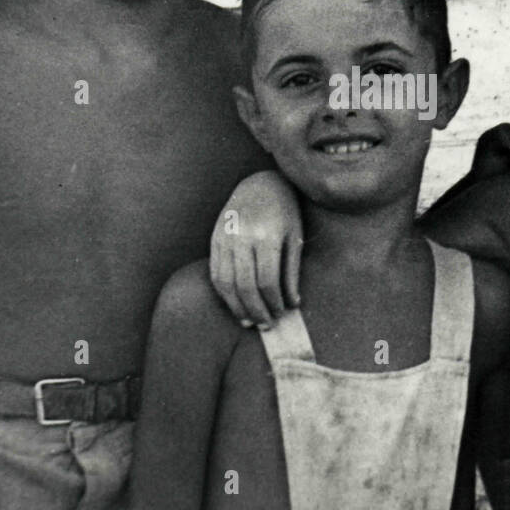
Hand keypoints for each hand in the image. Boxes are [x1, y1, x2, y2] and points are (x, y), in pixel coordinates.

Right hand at [209, 170, 302, 329]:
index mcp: (267, 236)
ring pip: (226, 282)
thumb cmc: (284, 212)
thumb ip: (292, 272)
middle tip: (266, 325)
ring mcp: (225, 238)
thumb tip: (293, 304)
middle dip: (256, 310)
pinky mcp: (214, 239)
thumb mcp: (295, 237)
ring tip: (249, 321)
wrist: (260, 183)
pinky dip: (224, 293)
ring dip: (237, 306)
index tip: (281, 314)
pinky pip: (215, 273)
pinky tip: (235, 304)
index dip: (274, 303)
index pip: (267, 281)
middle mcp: (242, 237)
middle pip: (246, 285)